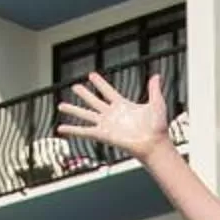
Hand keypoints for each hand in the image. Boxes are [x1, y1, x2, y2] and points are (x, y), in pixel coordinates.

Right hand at [57, 71, 172, 158]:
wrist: (155, 144)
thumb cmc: (158, 127)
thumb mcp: (156, 104)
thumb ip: (153, 90)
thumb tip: (156, 76)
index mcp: (123, 106)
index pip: (107, 91)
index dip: (100, 83)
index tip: (91, 75)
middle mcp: (112, 115)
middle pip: (94, 101)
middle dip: (84, 94)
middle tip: (74, 86)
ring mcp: (106, 125)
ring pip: (85, 115)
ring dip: (73, 110)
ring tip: (61, 105)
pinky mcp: (102, 134)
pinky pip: (84, 131)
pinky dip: (72, 130)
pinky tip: (61, 128)